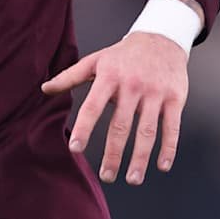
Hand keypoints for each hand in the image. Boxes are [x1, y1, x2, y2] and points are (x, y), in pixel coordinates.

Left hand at [40, 32, 187, 185]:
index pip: (93, 106)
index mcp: (109, 76)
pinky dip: (168, 148)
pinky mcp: (175, 98)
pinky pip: (172, 127)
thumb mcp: (95, 60)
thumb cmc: (122, 55)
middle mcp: (132, 85)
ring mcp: (155, 92)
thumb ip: (69, 76)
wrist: (161, 39)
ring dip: (140, 158)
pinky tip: (162, 165)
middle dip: (113, 154)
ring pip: (147, 131)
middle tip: (106, 176)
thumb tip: (44, 89)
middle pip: (121, 125)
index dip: (84, 128)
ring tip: (132, 179)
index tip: (76, 148)